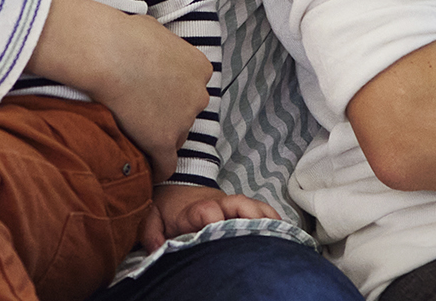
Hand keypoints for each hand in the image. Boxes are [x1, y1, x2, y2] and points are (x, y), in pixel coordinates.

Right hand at [28, 0, 210, 180]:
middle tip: (141, 113)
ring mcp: (182, 120)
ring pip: (174, 138)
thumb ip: (163, 48)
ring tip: (134, 134)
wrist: (107, 52)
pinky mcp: (163, 142)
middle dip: (167, 115)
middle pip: (186, 114)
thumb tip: (152, 48)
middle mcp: (198, 95)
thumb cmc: (124, 35)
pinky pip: (165, 165)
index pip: (192, 89)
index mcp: (200, 68)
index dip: (171, 94)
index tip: (153, 95)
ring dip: (157, 138)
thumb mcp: (155, 31)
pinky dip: (155, 168)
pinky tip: (143, 169)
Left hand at [141, 184, 281, 249]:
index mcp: (195, 208)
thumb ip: (151, 232)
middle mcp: (218, 203)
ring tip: (281, 233)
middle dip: (252, 217)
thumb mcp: (152, 217)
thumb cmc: (167, 205)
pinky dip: (272, 218)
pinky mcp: (240, 207)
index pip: (208, 210)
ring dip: (267, 218)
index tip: (219, 228)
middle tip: (264, 232)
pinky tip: (284, 231)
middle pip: (239, 204)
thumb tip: (157, 249)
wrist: (176, 185)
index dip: (215, 219)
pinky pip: (261, 209)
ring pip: (253, 206)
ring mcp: (232, 204)